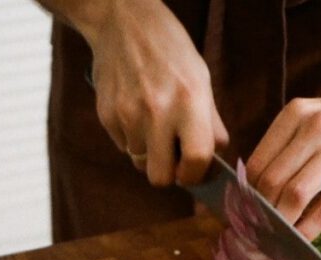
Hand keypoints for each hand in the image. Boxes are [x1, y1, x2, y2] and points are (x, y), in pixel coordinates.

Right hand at [86, 0, 227, 185]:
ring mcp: (128, 115)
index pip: (196, 160)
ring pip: (139, 163)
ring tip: (154, 126)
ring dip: (149, 153)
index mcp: (190, 102)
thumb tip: (214, 162)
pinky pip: (123, 146)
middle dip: (168, 173)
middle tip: (173, 158)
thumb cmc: (170, 51)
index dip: (196, 175)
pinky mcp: (106, 115)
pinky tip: (136, 112)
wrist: (123, 22)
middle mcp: (158, 111)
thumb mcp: (201, 79)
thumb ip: (211, 123)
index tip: (193, 172)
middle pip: (160, 177)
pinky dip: (132, 138)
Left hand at [245, 91, 320, 239]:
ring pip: (294, 195)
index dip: (245, 196)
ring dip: (281, 225)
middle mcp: (314, 128)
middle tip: (256, 234)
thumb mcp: (317, 119)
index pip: (256, 163)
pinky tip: (302, 242)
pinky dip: (309, 230)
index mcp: (295, 114)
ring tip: (275, 241)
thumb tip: (258, 191)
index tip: (244, 215)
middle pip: (271, 182)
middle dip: (259, 214)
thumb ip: (290, 146)